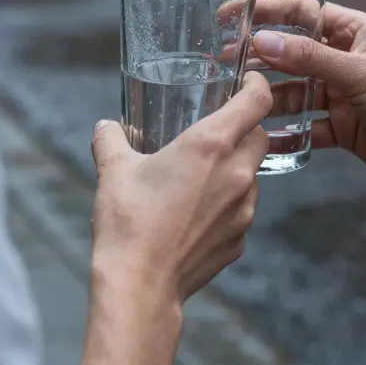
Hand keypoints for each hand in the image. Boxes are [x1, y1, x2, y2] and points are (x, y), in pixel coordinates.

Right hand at [90, 73, 271, 304]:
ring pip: (252, 176)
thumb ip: (110, 140)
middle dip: (246, 129)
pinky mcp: (238, 240)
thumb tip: (105, 127)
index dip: (257, 85)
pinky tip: (197, 212)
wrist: (139, 284)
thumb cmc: (128, 222)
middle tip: (219, 129)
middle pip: (260, 138)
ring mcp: (242, 210)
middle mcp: (236, 174)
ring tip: (201, 175)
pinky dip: (226, 205)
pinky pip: (240, 211)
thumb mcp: (113, 170)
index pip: (256, 102)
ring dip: (236, 169)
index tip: (250, 80)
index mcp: (210, 146)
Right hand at [250, 0, 365, 216]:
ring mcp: (344, 95)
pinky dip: (285, 135)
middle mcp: (346, 59)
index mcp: (356, 31)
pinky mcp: (344, 128)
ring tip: (233, 102)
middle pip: (292, 53)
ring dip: (267, 97)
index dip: (265, 12)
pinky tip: (261, 140)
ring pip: (295, 92)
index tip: (229, 15)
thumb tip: (264, 41)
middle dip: (258, 58)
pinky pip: (306, 129)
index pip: (302, 12)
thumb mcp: (360, 74)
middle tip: (219, 64)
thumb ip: (310, 59)